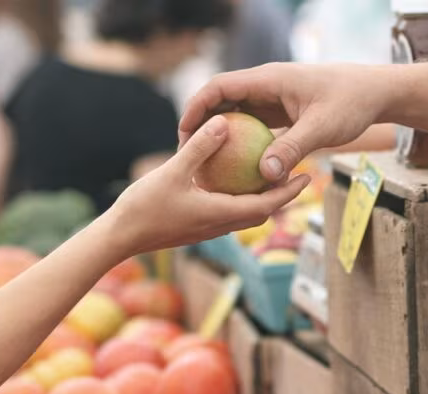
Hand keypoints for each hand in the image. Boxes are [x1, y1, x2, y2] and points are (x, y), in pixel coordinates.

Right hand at [111, 115, 310, 255]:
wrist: (120, 238)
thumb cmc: (144, 207)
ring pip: (245, 214)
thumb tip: (224, 122)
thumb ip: (200, 148)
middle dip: (282, 195)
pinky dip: (239, 198)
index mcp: (221, 214)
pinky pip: (227, 211)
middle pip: (261, 211)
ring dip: (262, 198)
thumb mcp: (173, 171)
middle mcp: (220, 225)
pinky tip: (232, 180)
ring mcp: (208, 228)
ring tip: (271, 175)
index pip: (267, 205)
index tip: (307, 176)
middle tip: (299, 174)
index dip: (289, 192)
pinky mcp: (196, 227)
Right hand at [179, 63, 389, 183]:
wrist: (376, 93)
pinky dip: (243, 144)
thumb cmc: (352, 103)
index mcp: (269, 79)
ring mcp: (274, 99)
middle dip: (202, 125)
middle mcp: (267, 86)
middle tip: (188, 155)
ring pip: (237, 115)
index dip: (196, 108)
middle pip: (222, 101)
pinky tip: (238, 170)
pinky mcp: (283, 112)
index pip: (219, 87)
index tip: (184, 134)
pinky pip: (255, 127)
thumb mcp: (322, 128)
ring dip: (222, 137)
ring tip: (207, 165)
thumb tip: (264, 175)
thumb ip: (292, 149)